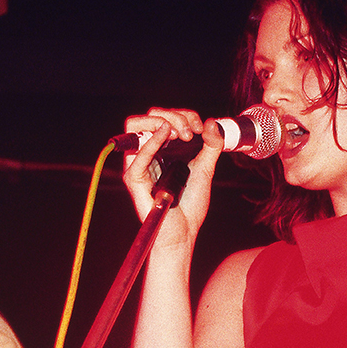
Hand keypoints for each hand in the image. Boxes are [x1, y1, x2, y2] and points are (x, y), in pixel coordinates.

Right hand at [121, 108, 224, 251]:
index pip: (162, 117)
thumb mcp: (205, 169)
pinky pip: (137, 155)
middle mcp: (146, 154)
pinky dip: (152, 140)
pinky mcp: (134, 179)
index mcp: (160, 150)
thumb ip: (211, 145)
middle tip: (191, 132)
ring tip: (181, 134)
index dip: (182, 115)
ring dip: (161, 122)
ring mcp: (138, 165)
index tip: (200, 128)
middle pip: (147, 117)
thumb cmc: (190, 206)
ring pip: (136, 126)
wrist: (183, 232)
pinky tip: (166, 133)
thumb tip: (212, 123)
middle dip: (172, 115)